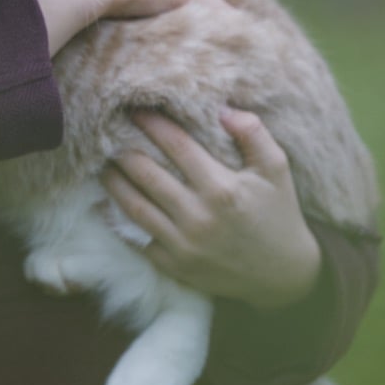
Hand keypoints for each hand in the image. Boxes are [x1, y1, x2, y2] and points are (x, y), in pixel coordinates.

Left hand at [101, 109, 321, 308]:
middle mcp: (198, 216)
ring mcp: (183, 244)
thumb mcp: (277, 170)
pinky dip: (118, 221)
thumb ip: (253, 134)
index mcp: (222, 188)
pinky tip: (107, 205)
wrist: (282, 275)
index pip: (176, 146)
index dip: (153, 125)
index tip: (136, 110)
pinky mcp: (174, 265)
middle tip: (107, 133)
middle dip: (124, 150)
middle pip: (146, 174)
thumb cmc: (279, 215)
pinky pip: (137, 239)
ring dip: (113, 182)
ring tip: (102, 164)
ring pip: (134, 206)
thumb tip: (222, 110)